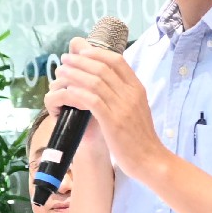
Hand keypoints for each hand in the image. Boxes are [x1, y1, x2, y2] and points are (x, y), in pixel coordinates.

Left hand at [45, 40, 164, 179]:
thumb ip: (125, 94)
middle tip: (65, 60)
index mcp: (137, 88)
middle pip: (102, 68)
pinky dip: (78, 93)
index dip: (97, 53)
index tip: (81, 53)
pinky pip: (92, 101)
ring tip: (60, 73)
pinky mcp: (113, 121)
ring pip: (94, 82)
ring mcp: (122, 107)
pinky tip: (67, 91)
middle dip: (80, 61)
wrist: (150, 160)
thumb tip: (108, 83)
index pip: (117, 61)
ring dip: (74, 75)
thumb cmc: (141, 137)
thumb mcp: (138, 109)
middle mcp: (130, 94)